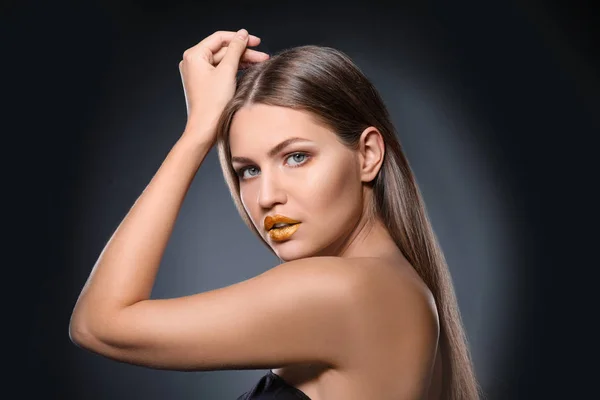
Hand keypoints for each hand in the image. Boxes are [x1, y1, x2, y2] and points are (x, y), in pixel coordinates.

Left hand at [178, 29, 268, 145]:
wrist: (206, 129)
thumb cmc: (212, 104)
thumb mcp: (227, 72)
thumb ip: (236, 50)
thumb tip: (243, 34)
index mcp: (194, 56)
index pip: (220, 38)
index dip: (239, 38)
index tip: (256, 41)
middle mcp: (193, 62)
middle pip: (223, 50)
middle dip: (244, 52)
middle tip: (262, 55)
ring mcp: (198, 73)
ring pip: (224, 60)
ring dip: (242, 61)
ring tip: (260, 63)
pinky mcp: (205, 83)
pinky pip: (221, 71)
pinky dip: (235, 70)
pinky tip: (249, 70)